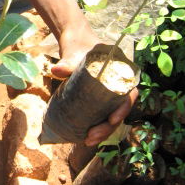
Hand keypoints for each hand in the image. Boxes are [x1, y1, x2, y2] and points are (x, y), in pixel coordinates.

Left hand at [50, 27, 138, 146]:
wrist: (74, 42)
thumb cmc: (78, 46)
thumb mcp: (74, 54)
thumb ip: (67, 63)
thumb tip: (55, 70)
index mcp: (120, 74)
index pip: (129, 95)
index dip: (123, 110)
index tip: (112, 119)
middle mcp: (118, 86)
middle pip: (119, 111)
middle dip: (108, 127)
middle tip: (91, 137)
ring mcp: (108, 94)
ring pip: (111, 117)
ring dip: (102, 132)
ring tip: (88, 141)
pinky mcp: (98, 99)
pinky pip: (101, 115)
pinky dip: (96, 127)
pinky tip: (85, 138)